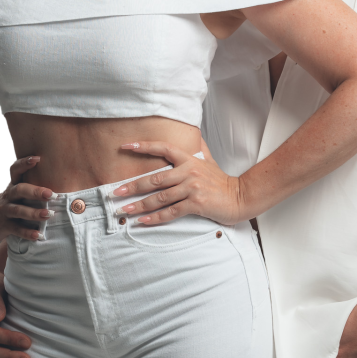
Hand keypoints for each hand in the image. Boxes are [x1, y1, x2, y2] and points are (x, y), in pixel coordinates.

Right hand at [0, 154, 57, 242]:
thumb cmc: (11, 201)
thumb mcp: (17, 190)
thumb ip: (34, 184)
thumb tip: (64, 177)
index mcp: (13, 184)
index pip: (15, 169)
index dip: (24, 163)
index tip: (38, 159)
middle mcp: (9, 195)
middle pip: (20, 190)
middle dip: (36, 192)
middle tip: (51, 194)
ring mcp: (5, 211)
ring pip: (19, 210)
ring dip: (34, 213)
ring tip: (49, 214)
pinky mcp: (4, 226)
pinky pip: (16, 229)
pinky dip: (28, 232)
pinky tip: (39, 235)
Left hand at [111, 141, 243, 225]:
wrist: (241, 196)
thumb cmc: (222, 181)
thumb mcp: (209, 160)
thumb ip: (197, 149)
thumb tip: (192, 135)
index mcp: (189, 159)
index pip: (163, 148)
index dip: (144, 146)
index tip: (125, 147)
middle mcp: (189, 172)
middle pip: (155, 179)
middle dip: (132, 186)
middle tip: (115, 192)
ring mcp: (192, 188)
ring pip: (160, 197)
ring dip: (140, 205)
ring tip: (124, 210)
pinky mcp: (196, 203)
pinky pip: (171, 212)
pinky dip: (155, 218)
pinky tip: (143, 222)